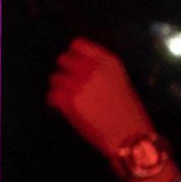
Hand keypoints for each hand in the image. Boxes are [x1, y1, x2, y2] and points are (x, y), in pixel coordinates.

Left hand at [47, 38, 155, 158]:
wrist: (130, 137)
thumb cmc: (130, 113)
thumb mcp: (121, 82)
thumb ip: (101, 71)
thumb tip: (78, 69)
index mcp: (108, 61)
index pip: (78, 44)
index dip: (74, 56)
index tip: (76, 66)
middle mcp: (92, 68)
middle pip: (62, 59)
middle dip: (65, 72)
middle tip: (73, 87)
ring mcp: (78, 83)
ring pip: (54, 79)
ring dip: (60, 89)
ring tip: (73, 102)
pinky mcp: (67, 100)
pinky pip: (51, 96)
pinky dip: (56, 104)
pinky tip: (68, 111)